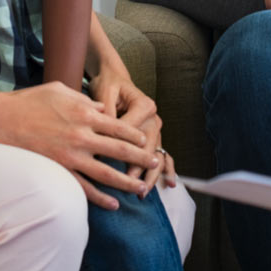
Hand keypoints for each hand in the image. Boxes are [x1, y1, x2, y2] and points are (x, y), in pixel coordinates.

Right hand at [0, 81, 158, 209]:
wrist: (2, 120)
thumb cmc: (30, 101)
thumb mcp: (61, 90)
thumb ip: (84, 99)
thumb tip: (101, 108)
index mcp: (85, 113)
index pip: (119, 126)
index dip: (135, 135)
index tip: (145, 140)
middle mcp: (82, 135)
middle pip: (120, 149)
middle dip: (140, 157)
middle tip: (155, 162)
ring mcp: (71, 155)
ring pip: (107, 173)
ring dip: (127, 182)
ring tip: (141, 188)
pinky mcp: (59, 170)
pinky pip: (84, 187)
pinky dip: (100, 198)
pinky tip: (113, 204)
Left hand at [89, 65, 175, 190]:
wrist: (115, 78)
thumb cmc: (108, 85)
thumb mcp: (105, 92)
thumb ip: (105, 111)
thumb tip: (101, 133)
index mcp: (144, 105)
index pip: (131, 131)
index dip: (119, 147)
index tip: (106, 162)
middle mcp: (154, 117)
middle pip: (147, 147)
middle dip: (138, 167)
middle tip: (128, 183)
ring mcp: (156, 128)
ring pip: (156, 154)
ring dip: (150, 174)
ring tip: (142, 191)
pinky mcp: (153, 136)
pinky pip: (163, 154)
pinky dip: (167, 169)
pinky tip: (169, 183)